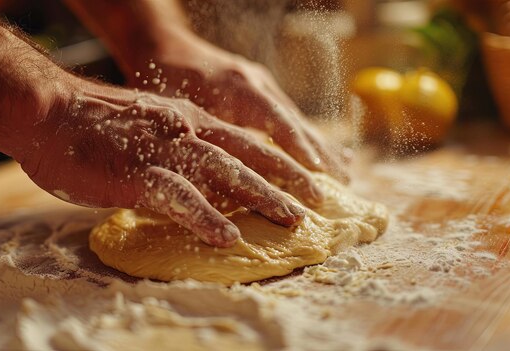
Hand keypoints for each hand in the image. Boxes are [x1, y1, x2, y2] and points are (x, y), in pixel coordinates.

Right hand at [18, 78, 323, 246]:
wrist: (49, 111)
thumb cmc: (92, 124)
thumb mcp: (146, 129)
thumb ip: (174, 150)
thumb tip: (192, 178)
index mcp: (189, 121)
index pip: (245, 141)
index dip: (277, 160)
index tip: (304, 177)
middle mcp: (187, 131)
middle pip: (249, 155)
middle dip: (287, 178)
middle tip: (317, 201)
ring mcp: (166, 151)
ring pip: (227, 174)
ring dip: (263, 196)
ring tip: (293, 218)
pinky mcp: (139, 174)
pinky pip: (180, 198)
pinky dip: (206, 217)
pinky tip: (228, 236)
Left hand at [124, 36, 349, 182]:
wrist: (166, 44)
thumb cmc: (163, 76)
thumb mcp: (170, 105)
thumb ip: (191, 134)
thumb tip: (206, 169)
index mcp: (237, 86)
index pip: (274, 119)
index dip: (295, 146)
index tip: (316, 171)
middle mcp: (257, 83)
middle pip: (295, 121)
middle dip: (320, 153)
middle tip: (344, 184)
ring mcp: (262, 85)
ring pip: (297, 120)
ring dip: (321, 148)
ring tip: (346, 175)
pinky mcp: (262, 91)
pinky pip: (290, 117)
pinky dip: (309, 138)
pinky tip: (328, 155)